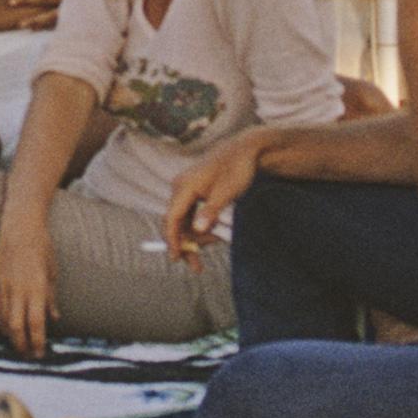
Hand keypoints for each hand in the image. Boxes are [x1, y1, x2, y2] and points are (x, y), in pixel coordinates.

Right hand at [0, 216, 56, 356]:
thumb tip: (54, 318)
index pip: (36, 324)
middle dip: (23, 346)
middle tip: (29, 355)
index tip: (41, 353)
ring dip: (11, 337)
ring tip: (19, 346)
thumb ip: (51, 298)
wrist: (20, 227)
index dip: (38, 342)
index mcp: (37, 288)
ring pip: (4, 321)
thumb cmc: (42, 247)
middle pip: (17, 327)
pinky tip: (5, 330)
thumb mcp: (53, 273)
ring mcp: (4, 287)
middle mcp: (19, 290)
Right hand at [164, 128, 265, 258]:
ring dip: (195, 237)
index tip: (176, 258)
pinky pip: (191, 214)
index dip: (172, 239)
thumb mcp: (227, 193)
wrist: (245, 150)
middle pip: (176, 222)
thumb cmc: (237, 169)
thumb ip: (211, 212)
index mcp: (184, 186)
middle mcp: (180, 187)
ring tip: (216, 243)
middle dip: (186, 244)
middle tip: (197, 267)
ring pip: (184, 220)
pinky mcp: (193, 191)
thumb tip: (199, 230)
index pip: (172, 218)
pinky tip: (214, 233)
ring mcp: (186, 189)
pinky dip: (200, 226)